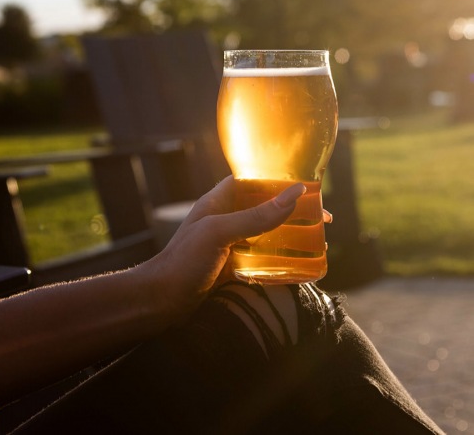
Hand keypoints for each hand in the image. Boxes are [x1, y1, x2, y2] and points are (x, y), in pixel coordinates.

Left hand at [143, 176, 311, 320]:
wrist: (162, 301)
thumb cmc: (184, 261)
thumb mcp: (219, 233)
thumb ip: (255, 216)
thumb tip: (293, 195)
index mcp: (219, 201)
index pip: (253, 181)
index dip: (278, 180)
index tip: (305, 186)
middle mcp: (226, 218)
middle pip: (265, 207)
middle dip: (292, 211)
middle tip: (321, 219)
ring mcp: (231, 242)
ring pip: (267, 233)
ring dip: (290, 235)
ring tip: (317, 241)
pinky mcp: (234, 265)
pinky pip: (263, 257)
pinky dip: (280, 258)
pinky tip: (297, 264)